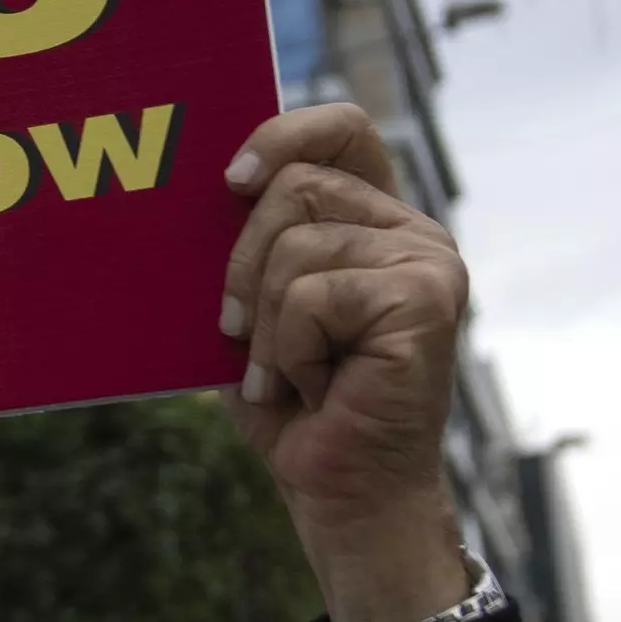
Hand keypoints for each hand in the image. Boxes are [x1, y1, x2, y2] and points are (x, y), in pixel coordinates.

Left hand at [215, 106, 474, 621]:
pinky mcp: (428, 299)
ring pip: (297, 244)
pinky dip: (291, 350)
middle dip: (243, 262)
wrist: (339, 492)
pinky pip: (313, 295)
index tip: (230, 180)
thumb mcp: (252, 309)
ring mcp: (429, 262)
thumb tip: (192, 192)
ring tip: (289, 372)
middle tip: (240, 329)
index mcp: (374, 220)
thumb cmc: (292, 403)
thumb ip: (245, 245)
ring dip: (268, 324)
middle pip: (298, 185)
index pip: (342, 129)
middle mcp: (412, 231)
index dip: (283, 133)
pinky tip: (320, 388)